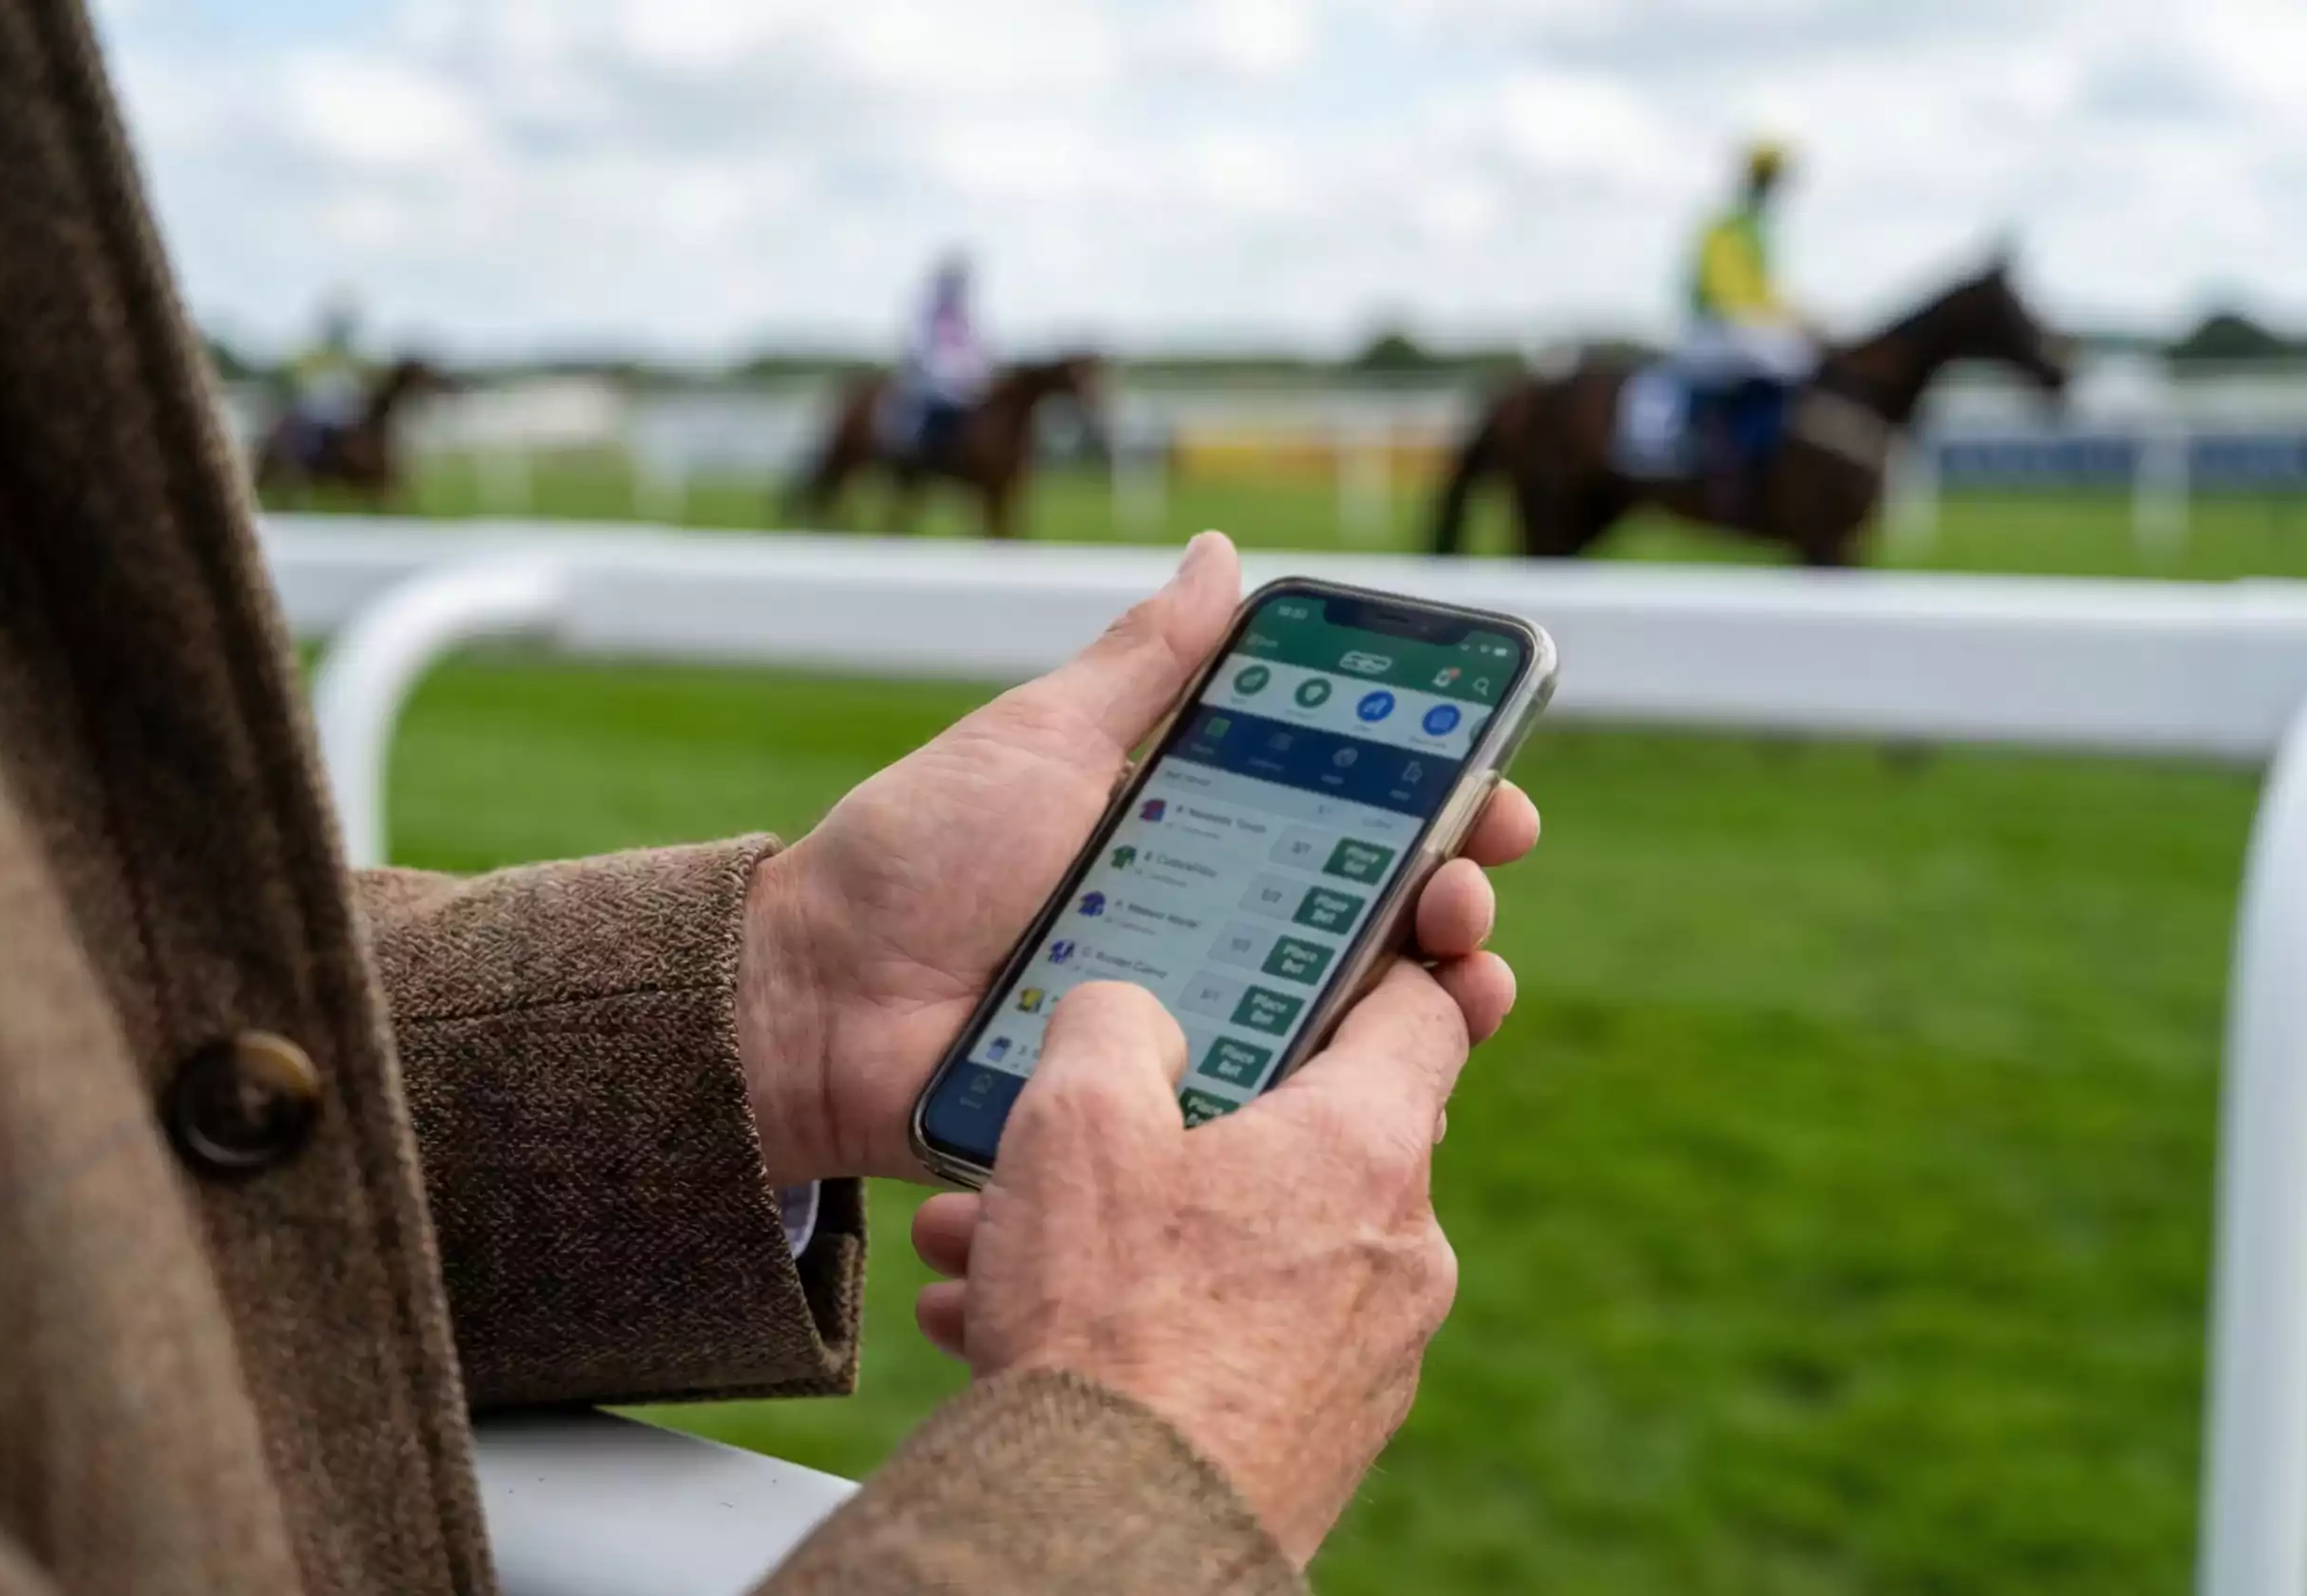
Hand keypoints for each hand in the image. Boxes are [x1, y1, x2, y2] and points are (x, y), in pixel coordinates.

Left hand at [736, 530, 1540, 1186]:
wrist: (815, 1001)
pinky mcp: (1168, 1120)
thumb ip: (1143, 662)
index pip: (1352, 822)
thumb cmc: (918, 856)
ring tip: (1462, 977)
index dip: (1438, 809)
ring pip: (1350, 1029)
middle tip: (1465, 892)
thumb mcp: (1040, 738)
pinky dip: (1348, 1103)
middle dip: (1454, 902)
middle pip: (1376, 926)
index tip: (1491, 796)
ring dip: (1433, 1002)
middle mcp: (1217, 936)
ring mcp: (1199, 1033)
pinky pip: (1276, 1120)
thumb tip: (1221, 553)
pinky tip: (1403, 1085)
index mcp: (1199, 839)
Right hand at [906, 970, 1469, 1567]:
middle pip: (1301, 1137)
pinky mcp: (1321, 1435)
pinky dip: (1139, 1319)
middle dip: (1169, 1126)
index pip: (1420, 1012)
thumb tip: (1133, 1012)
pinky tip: (1009, 1328)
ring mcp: (1368, 1354)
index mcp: (1368, 1147)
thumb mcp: (1076, 1120)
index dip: (1362, 966)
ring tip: (988, 1243)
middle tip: (1070, 1132)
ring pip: (1241, 1247)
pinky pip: (1229, 1339)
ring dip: (1122, 1230)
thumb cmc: (1108, 1321)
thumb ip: (1111, 1023)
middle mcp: (1399, 1250)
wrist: (1113, 1540)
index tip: (1293, 964)